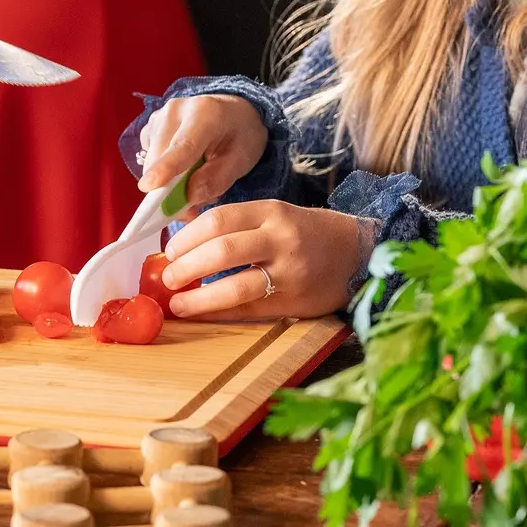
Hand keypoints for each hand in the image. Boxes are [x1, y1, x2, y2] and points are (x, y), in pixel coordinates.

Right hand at [135, 94, 269, 211]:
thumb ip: (217, 179)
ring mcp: (158, 116)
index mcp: (206, 113)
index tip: (148, 187)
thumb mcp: (241, 159)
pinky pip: (149, 159)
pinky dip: (162, 173)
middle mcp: (175, 110)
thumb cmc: (241, 136)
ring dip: (167, 182)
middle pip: (161, 158)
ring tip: (194, 179)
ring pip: (151, 162)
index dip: (165, 167)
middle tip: (192, 207)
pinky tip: (183, 168)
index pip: (183, 145)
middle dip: (169, 190)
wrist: (233, 112)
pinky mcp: (149, 126)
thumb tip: (189, 196)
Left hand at [161, 200, 371, 319]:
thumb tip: (184, 244)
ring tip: (177, 303)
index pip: (218, 219)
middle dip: (186, 266)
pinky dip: (220, 314)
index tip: (169, 250)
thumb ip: (237, 226)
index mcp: (271, 212)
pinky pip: (250, 310)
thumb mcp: (276, 216)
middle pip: (222, 251)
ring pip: (235, 286)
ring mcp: (289, 272)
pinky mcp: (295, 301)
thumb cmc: (307, 234)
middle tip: (168, 277)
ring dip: (199, 298)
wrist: (358, 254)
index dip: (186, 237)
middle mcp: (280, 239)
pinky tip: (201, 315)